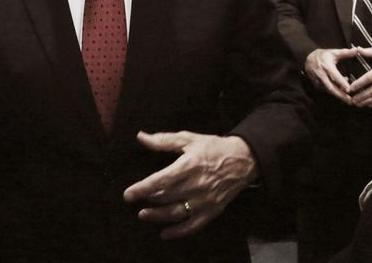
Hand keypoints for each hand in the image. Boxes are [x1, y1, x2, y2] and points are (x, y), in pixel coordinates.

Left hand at [122, 131, 255, 239]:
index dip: (143, 188)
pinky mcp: (213, 211)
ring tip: (143, 215)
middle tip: (134, 203)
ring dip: (158, 216)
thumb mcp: (189, 139)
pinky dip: (178, 232)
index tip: (128, 194)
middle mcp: (197, 184)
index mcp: (190, 165)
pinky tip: (164, 233)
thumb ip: (163, 140)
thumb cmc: (213, 147)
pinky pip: (193, 225)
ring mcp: (205, 200)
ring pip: (177, 213)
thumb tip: (140, 137)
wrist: (243, 160)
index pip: (162, 180)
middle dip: (148, 201)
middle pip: (167, 197)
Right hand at [304, 48, 354, 102]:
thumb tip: (356, 50)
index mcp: (327, 66)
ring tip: (348, 101)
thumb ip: (345, 53)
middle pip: (331, 87)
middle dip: (341, 95)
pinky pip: (326, 91)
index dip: (342, 83)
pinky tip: (341, 95)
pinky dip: (334, 94)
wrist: (307, 59)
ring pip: (329, 91)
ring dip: (338, 96)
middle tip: (350, 101)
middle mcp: (321, 75)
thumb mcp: (333, 52)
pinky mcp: (316, 85)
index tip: (349, 89)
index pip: (335, 76)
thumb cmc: (323, 56)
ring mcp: (318, 81)